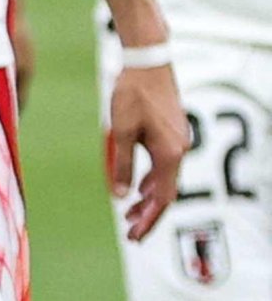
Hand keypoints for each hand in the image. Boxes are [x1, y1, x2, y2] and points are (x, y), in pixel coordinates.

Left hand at [108, 62, 183, 242]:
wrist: (148, 64)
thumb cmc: (132, 95)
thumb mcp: (121, 133)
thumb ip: (122, 165)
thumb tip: (121, 196)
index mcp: (169, 154)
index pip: (162, 197)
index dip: (149, 219)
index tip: (134, 236)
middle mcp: (179, 150)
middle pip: (166, 192)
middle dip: (148, 214)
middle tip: (130, 234)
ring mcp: (178, 142)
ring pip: (165, 179)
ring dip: (148, 199)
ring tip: (130, 215)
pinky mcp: (172, 134)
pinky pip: (164, 166)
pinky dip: (151, 181)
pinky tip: (138, 189)